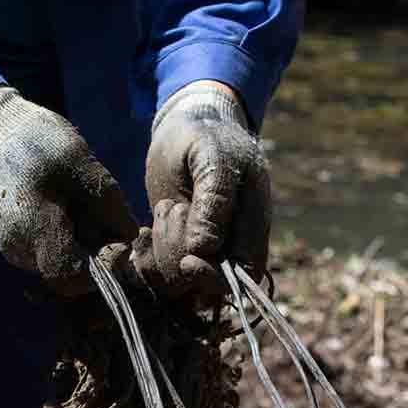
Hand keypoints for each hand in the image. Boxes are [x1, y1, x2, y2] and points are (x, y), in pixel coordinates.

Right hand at [0, 85, 138, 295]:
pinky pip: (52, 253)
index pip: (73, 277)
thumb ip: (107, 202)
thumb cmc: (37, 142)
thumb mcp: (79, 161)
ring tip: (84, 205)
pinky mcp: (18, 245)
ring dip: (83, 244)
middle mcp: (21, 250)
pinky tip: (69, 208)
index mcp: (34, 229)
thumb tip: (131, 236)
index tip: (120, 241)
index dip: (102, 267)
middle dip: (95, 252)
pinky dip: (69, 238)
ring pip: (62, 264)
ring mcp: (17, 250)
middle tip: (106, 216)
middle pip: (70, 274)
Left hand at [143, 80, 270, 297]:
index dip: (217, 277)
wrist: (184, 127)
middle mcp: (234, 237)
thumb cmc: (203, 136)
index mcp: (255, 218)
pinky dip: (152, 251)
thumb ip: (213, 198)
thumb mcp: (210, 155)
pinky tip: (153, 221)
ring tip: (165, 207)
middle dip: (184, 261)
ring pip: (185, 276)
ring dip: (166, 251)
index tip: (187, 260)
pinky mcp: (181, 244)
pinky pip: (165, 266)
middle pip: (213, 281)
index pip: (246, 270)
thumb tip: (205, 249)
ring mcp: (208, 243)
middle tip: (168, 218)